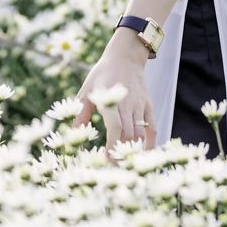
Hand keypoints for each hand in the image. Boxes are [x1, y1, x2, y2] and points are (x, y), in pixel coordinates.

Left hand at [73, 34, 156, 161]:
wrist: (126, 56)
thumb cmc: (103, 74)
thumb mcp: (87, 89)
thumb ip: (81, 112)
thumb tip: (74, 133)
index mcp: (110, 100)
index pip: (115, 127)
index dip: (112, 146)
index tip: (106, 160)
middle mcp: (127, 104)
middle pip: (127, 135)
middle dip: (120, 155)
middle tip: (112, 170)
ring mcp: (139, 105)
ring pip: (139, 133)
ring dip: (132, 151)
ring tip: (124, 165)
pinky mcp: (148, 105)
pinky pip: (152, 127)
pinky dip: (150, 143)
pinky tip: (143, 154)